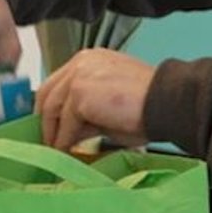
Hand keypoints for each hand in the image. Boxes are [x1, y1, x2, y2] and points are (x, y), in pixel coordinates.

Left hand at [36, 49, 153, 150]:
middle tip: (47, 142)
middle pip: (48, 92)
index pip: (57, 83)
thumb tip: (67, 133)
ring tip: (56, 150)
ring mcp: (79, 75)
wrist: (166, 103)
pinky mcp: (80, 92)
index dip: (50, 108)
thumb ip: (85, 115)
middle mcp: (81, 62)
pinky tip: (66, 151)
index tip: (49, 128)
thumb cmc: (147, 106)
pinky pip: (64, 121)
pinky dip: (63, 139)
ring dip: (52, 132)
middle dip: (45, 120)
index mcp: (90, 60)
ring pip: (52, 107)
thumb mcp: (108, 109)